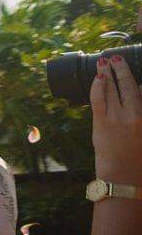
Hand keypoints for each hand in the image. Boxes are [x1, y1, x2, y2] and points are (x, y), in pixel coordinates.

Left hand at [93, 47, 141, 180]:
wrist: (123, 177)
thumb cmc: (138, 159)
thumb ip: (139, 115)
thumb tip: (136, 94)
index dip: (138, 79)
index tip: (135, 67)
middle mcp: (136, 115)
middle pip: (130, 86)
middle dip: (123, 69)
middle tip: (118, 56)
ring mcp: (119, 119)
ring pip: (113, 90)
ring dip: (108, 73)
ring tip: (105, 62)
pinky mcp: (102, 124)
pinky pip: (98, 99)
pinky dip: (97, 86)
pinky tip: (97, 77)